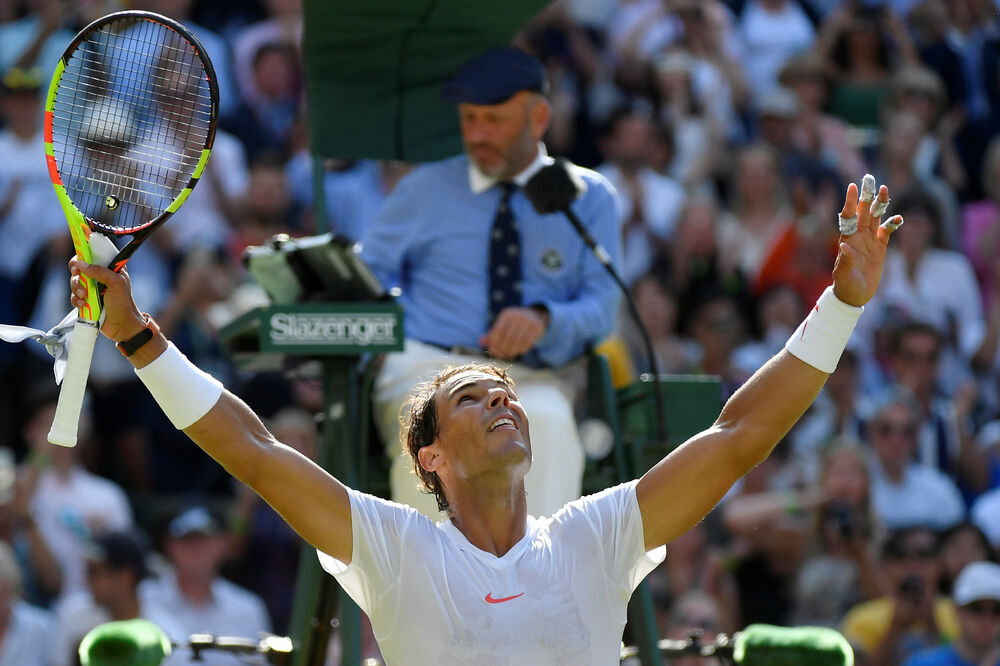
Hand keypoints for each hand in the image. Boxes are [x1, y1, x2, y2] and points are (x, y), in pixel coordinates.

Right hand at [69, 257, 145, 342]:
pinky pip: (74, 296)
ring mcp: (92, 288)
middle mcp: (100, 276)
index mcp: (110, 268)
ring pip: (75, 282)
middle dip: (77, 276)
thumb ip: (100, 271)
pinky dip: (76, 300)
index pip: (93, 254)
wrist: (122, 326)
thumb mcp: (116, 283)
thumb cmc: (123, 304)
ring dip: (77, 289)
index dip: (82, 256)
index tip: (78, 264)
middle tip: (81, 282)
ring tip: (85, 297)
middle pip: (79, 268)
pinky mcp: (86, 300)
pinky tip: (83, 305)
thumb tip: (81, 264)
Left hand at [479, 307, 547, 359]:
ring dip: (510, 351)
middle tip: (498, 355)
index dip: (494, 342)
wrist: (534, 315)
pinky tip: (515, 353)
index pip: (498, 331)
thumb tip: (480, 342)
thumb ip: (491, 333)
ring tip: (506, 355)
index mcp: (507, 314)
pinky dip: (520, 350)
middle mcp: (519, 316)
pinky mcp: (537, 328)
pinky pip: (527, 343)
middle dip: (502, 348)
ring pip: (517, 341)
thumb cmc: (513, 322)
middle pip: (508, 337)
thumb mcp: (502, 324)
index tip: (492, 350)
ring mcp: (529, 322)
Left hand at [831, 177, 900, 306]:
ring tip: (884, 190)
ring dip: (880, 204)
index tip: (852, 187)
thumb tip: (842, 245)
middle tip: (870, 179)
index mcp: (847, 239)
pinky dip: (892, 224)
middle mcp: (858, 236)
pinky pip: (887, 232)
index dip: (851, 202)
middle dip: (866, 196)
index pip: (848, 216)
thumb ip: (845, 261)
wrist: (855, 295)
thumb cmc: (845, 285)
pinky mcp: (880, 247)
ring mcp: (870, 240)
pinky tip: (899, 218)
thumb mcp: (844, 275)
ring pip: (876, 218)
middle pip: (863, 212)